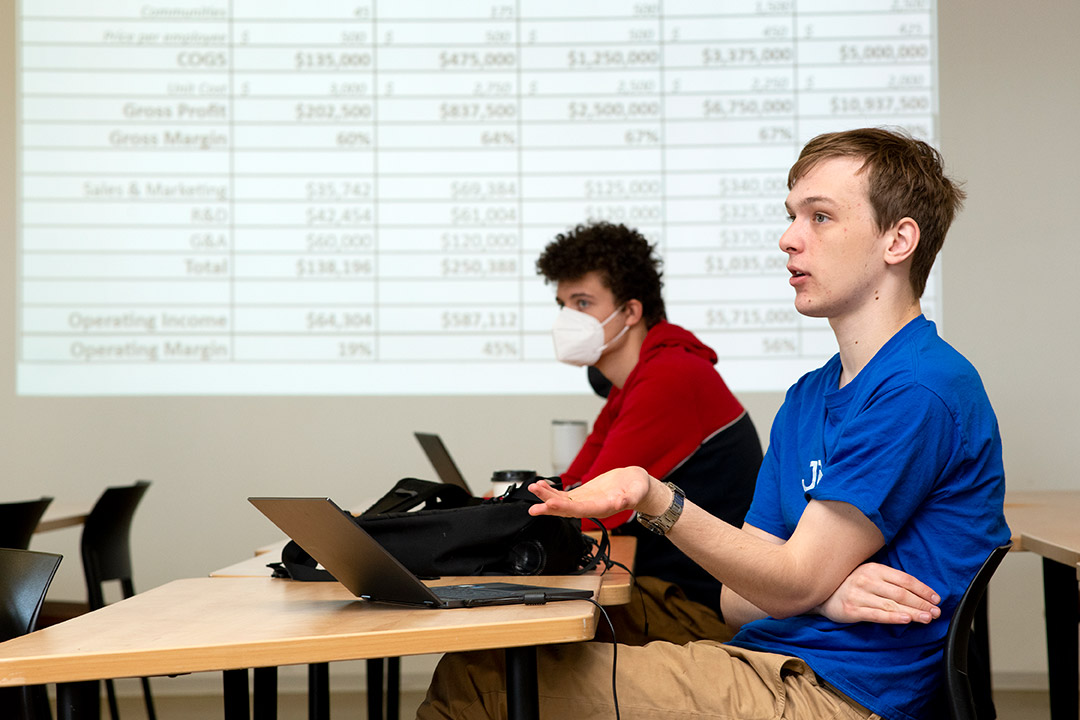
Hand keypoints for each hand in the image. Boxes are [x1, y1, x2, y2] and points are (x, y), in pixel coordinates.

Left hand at [527, 466, 654, 518]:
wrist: (636, 485)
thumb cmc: (638, 488)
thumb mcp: (638, 490)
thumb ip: (630, 498)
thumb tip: (622, 502)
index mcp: (603, 508)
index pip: (580, 510)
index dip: (565, 508)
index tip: (550, 504)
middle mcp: (590, 507)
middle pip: (567, 509)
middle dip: (549, 506)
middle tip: (534, 505)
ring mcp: (585, 501)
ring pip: (562, 502)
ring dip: (546, 497)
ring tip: (533, 489)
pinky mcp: (582, 494)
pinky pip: (563, 494)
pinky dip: (551, 490)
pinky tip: (541, 485)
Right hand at [817, 562, 940, 624]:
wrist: (819, 592)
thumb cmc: (848, 584)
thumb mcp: (867, 575)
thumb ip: (888, 581)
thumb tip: (916, 592)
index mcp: (874, 569)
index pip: (905, 579)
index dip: (923, 589)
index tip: (936, 598)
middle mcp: (867, 580)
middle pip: (901, 593)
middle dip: (922, 603)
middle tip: (936, 612)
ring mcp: (859, 595)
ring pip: (892, 605)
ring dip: (913, 612)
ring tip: (927, 618)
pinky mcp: (852, 610)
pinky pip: (877, 614)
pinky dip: (893, 617)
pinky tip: (906, 620)